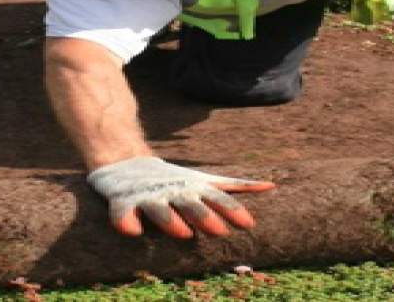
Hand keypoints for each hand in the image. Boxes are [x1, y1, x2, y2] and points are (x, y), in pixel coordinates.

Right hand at [87, 156, 275, 238]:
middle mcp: (172, 190)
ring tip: (183, 233)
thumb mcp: (205, 181)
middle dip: (205, 216)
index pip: (217, 198)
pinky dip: (126, 221)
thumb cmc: (174, 179)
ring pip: (159, 208)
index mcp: (193, 188)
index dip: (232, 210)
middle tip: (220, 231)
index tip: (249, 225)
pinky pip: (122, 212)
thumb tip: (272, 185)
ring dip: (171, 220)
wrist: (126, 161)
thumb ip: (235, 186)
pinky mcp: (122, 200)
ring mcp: (147, 195)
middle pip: (191, 203)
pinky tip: (133, 231)